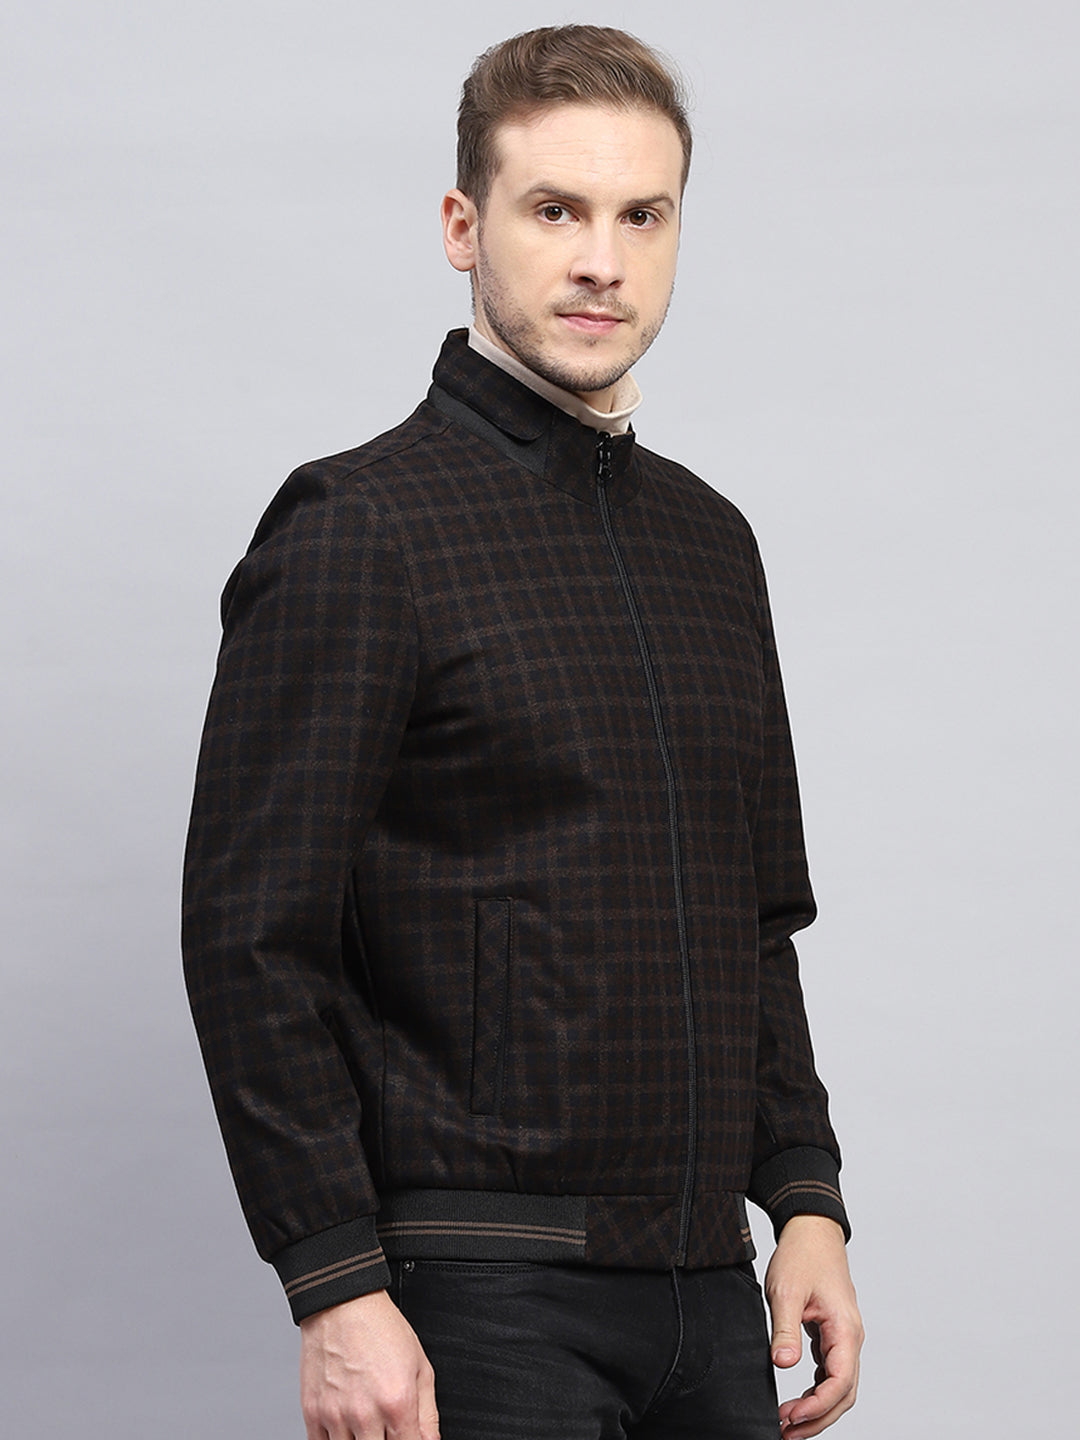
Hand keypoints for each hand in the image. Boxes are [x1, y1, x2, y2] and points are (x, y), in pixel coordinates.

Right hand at [300, 1289, 438, 1438]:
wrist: (343, 1305)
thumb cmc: (380, 1329)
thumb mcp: (420, 1365)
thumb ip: (428, 1414)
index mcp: (397, 1403)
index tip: (406, 1437)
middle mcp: (365, 1414)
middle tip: (385, 1431)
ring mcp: (335, 1416)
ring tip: (367, 1427)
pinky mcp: (312, 1413)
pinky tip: (345, 1430)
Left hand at [764, 1215, 862, 1437]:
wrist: (811, 1230)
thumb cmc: (802, 1255)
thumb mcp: (786, 1290)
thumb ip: (785, 1329)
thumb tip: (783, 1365)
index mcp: (845, 1329)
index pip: (839, 1382)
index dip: (817, 1407)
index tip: (790, 1417)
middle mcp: (850, 1338)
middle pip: (843, 1393)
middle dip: (818, 1418)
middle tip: (786, 1433)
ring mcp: (843, 1337)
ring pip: (839, 1386)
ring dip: (817, 1409)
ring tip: (789, 1424)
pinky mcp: (832, 1335)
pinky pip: (830, 1372)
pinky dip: (816, 1391)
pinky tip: (797, 1401)